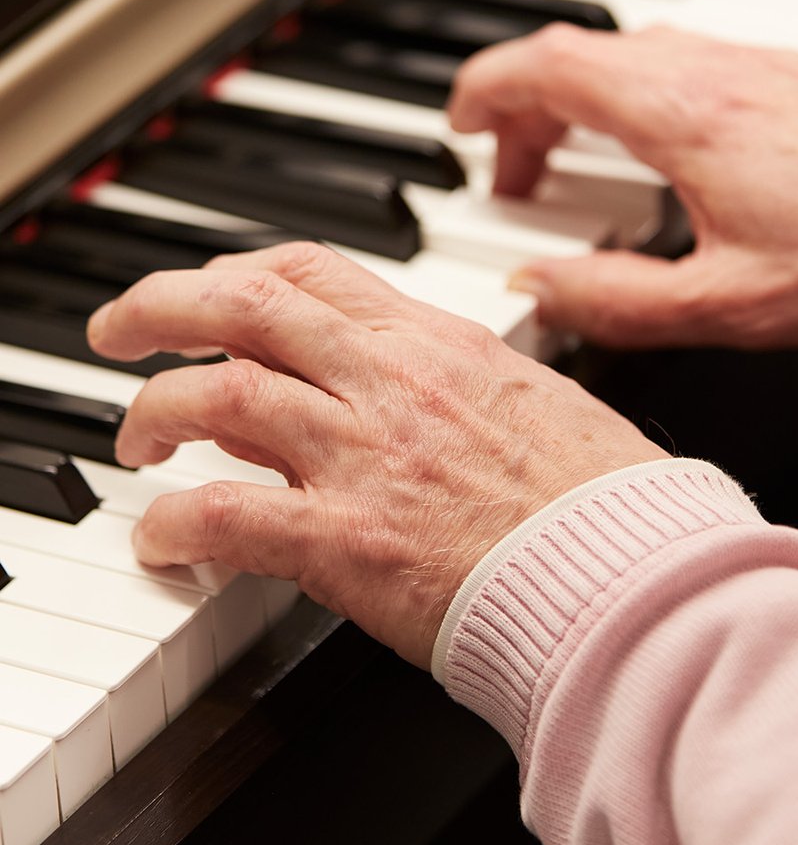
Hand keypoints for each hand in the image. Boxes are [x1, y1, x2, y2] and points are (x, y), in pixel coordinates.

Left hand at [87, 242, 665, 667]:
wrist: (627, 574)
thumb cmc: (598, 497)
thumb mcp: (523, 401)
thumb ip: (440, 383)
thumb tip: (374, 386)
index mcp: (436, 343)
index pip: (312, 270)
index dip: (240, 274)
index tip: (211, 294)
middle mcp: (390, 381)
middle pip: (243, 303)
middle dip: (159, 305)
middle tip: (122, 329)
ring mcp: (364, 455)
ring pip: (216, 394)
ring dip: (153, 409)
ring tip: (137, 436)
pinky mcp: (347, 541)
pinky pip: (224, 514)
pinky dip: (173, 523)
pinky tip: (161, 540)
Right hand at [448, 24, 797, 349]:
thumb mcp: (724, 304)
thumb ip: (614, 301)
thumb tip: (539, 289)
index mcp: (680, 116)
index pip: (548, 67)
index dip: (487, 91)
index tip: (461, 127)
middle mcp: (706, 71)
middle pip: (575, 58)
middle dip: (524, 113)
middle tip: (516, 180)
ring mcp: (741, 63)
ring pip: (622, 57)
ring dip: (576, 106)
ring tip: (573, 175)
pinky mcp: (771, 73)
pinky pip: (669, 66)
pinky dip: (626, 102)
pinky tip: (643, 161)